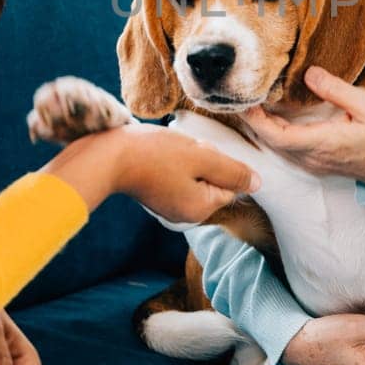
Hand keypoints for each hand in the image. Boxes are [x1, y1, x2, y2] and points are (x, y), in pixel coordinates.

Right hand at [42, 122, 259, 223]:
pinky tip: (159, 153)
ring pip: (194, 175)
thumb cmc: (155, 154)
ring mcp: (168, 205)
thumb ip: (232, 171)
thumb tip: (258, 184)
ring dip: (189, 158)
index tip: (200, 152)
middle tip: (184, 150)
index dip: (219, 162)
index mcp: (200, 209)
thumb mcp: (202, 157)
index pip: (229, 185)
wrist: (106, 155)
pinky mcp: (155, 193)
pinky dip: (173, 161)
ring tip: (169, 151)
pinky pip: (177, 175)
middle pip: (212, 181)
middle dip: (204, 160)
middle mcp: (185, 214)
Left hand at [242, 66, 364, 188]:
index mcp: (322, 143)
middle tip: (239, 94)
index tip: (244, 101)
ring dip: (261, 126)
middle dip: (252, 120)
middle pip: (271, 141)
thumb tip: (309, 73)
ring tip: (250, 101)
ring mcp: (313, 163)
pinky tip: (272, 116)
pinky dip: (274, 132)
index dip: (256, 120)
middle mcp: (312, 157)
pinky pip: (287, 149)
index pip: (277, 136)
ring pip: (277, 147)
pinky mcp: (316, 163)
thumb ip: (335, 90)